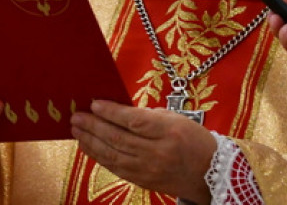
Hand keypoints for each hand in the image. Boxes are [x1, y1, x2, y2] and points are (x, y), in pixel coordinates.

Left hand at [71, 101, 215, 203]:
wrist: (209, 173)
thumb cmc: (193, 139)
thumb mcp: (175, 119)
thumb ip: (147, 116)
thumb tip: (118, 111)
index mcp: (168, 132)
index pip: (134, 121)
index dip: (111, 112)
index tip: (94, 103)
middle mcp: (157, 153)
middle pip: (118, 138)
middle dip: (93, 126)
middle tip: (76, 116)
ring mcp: (148, 170)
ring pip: (112, 155)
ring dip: (91, 141)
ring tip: (76, 130)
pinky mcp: (142, 181)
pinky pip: (115, 168)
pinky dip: (99, 156)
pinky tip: (88, 146)